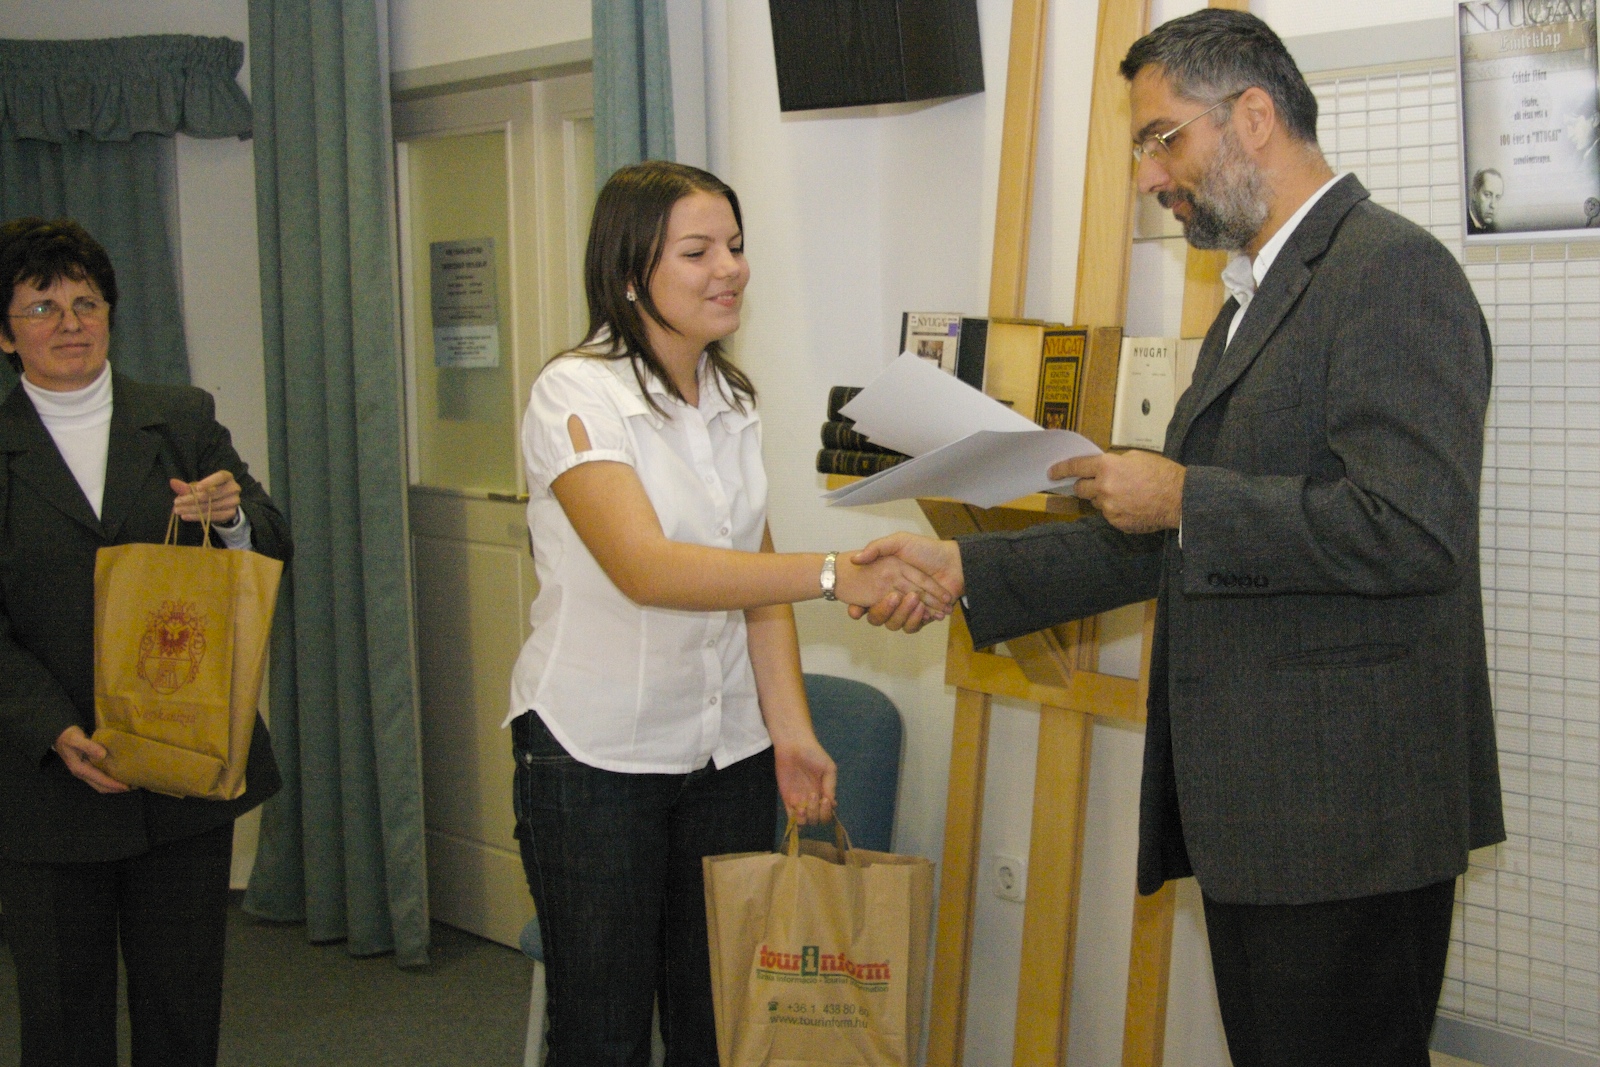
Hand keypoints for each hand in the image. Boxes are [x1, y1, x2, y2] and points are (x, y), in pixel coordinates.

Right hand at [54, 725, 129, 793]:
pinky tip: (118, 775)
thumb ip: (89, 746)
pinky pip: (99, 778)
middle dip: (115, 788)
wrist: (60, 734)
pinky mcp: (87, 768)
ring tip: (128, 783)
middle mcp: (82, 773)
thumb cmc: (68, 736)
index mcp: (80, 769)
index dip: (113, 784)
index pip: (100, 780)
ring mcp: (84, 771)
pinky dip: (109, 780)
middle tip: (132, 787)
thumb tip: (103, 755)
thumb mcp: (76, 739)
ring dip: (112, 786)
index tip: (127, 786)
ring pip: (100, 784)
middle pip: (100, 786)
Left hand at [170, 472, 241, 525]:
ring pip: (210, 506)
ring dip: (191, 509)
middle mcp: (234, 488)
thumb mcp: (198, 487)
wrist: (222, 504)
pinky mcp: (231, 513)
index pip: (220, 477)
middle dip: (191, 499)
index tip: (196, 488)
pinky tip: (186, 516)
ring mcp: (234, 502)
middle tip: (176, 503)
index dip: (209, 482)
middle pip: (211, 494)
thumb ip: (186, 486)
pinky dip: (197, 517)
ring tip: (177, 511)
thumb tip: (172, 482)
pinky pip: (213, 516)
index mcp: (227, 477)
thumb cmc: (209, 491)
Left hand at [775, 736, 836, 825]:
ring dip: (807, 818)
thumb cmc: (813, 754)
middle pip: (817, 820)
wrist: (793, 746)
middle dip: (817, 813)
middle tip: (814, 795)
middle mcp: (812, 801)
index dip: (828, 812)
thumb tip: (832, 804)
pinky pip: (791, 817)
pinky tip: (798, 810)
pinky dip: (795, 820)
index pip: (828, 813)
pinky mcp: (787, 799)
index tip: (826, 800)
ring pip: (805, 822)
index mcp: (824, 794)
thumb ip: (831, 786)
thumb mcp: (829, 768)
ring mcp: (799, 801)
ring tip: (803, 807)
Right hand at [848, 533, 962, 632]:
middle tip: (893, 597)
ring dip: (902, 613)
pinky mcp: (920, 617)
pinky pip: (911, 627)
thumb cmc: (927, 550)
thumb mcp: (899, 541)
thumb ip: (876, 548)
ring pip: (893, 623)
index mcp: (884, 582)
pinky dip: (916, 619)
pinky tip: (925, 610)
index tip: (854, 608)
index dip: (857, 606)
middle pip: (876, 615)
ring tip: (915, 599)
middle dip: (883, 610)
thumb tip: (855, 559)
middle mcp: (893, 597)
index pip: (864, 599)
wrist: (954, 564)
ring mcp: (907, 609)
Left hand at [1050, 451, 1183, 533]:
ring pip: (1096, 503)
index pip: (1076, 467)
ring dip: (1104, 498)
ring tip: (1127, 494)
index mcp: (1108, 467)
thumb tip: (1103, 468)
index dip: (1061, 469)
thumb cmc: (1162, 474)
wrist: (1179, 499)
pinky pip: (1109, 515)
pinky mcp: (1117, 522)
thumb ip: (1114, 462)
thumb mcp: (1136, 457)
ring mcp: (1109, 508)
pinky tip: (1133, 505)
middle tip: (1096, 483)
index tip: (1051, 472)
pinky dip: (1116, 510)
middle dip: (1085, 485)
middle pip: (1081, 488)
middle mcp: (1104, 487)